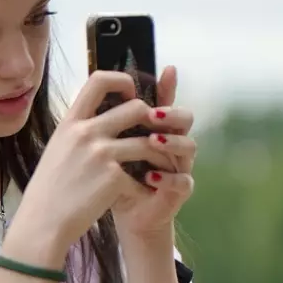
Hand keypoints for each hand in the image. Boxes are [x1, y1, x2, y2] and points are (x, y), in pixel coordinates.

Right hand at [11, 71, 169, 259]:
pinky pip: (143, 175)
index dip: (123, 82)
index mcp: (70, 123)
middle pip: (137, 108)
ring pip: (149, 141)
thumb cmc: (48, 191)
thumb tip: (98, 117)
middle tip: (149, 138)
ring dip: (157, 156)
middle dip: (151, 122)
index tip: (130, 97)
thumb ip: (77, 132)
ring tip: (154, 168)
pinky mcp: (114, 177)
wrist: (42, 223)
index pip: (99, 80)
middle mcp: (86, 132)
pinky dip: (145, 187)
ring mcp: (101, 154)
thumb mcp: (57, 150)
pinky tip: (140, 195)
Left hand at [112, 65, 195, 239]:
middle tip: (153, 114)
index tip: (168, 70)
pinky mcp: (179, 191)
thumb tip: (93, 91)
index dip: (169, 87)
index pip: (164, 103)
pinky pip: (183, 181)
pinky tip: (151, 176)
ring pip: (189, 147)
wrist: (121, 212)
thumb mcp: (104, 147)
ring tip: (152, 141)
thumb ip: (105, 123)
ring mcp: (179, 166)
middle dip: (172, 114)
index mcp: (156, 129)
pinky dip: (168, 178)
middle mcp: (172, 144)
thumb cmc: (112, 176)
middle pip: (185, 119)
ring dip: (171, 142)